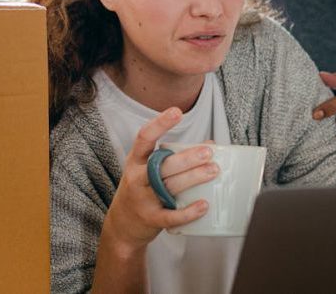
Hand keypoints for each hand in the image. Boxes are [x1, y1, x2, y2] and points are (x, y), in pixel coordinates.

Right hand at [104, 107, 218, 253]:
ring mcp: (143, 199)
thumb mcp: (148, 168)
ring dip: (193, 178)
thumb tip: (210, 144)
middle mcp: (137, 177)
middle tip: (208, 152)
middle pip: (163, 165)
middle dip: (187, 158)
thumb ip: (175, 155)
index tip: (177, 112)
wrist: (122, 225)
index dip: (160, 124)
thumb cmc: (141, 188)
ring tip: (213, 170)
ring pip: (170, 186)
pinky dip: (188, 212)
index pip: (144, 137)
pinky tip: (204, 205)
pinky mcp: (151, 219)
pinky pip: (171, 216)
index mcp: (136, 160)